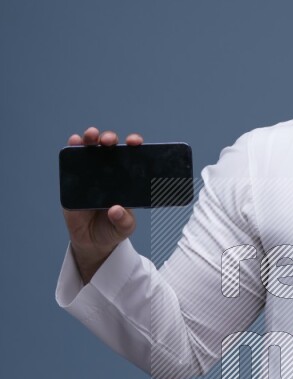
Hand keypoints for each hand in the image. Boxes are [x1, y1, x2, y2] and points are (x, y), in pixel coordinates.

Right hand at [62, 126, 142, 283]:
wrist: (92, 242)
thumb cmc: (112, 230)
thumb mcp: (124, 228)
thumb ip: (124, 221)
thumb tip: (116, 210)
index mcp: (125, 180)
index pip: (130, 158)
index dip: (133, 146)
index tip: (135, 142)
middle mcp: (108, 173)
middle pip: (109, 149)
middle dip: (109, 139)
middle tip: (109, 141)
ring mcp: (89, 175)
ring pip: (90, 150)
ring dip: (89, 138)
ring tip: (90, 136)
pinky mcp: (73, 181)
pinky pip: (72, 162)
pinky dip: (72, 149)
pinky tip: (74, 142)